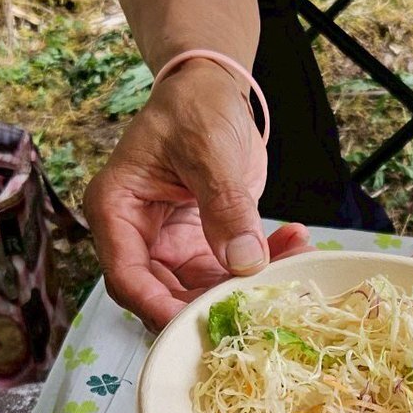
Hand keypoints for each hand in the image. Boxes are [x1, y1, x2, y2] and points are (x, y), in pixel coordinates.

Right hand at [84, 58, 311, 329]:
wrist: (213, 90)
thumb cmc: (194, 106)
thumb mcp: (209, 148)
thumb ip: (224, 205)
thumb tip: (243, 260)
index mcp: (117, 210)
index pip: (127, 277)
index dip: (158, 307)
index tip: (197, 322)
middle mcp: (139, 236)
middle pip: (164, 295)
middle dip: (212, 305)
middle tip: (258, 303)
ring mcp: (171, 246)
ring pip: (203, 291)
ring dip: (247, 287)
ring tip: (292, 264)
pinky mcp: (204, 246)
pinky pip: (230, 272)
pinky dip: (264, 265)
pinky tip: (295, 243)